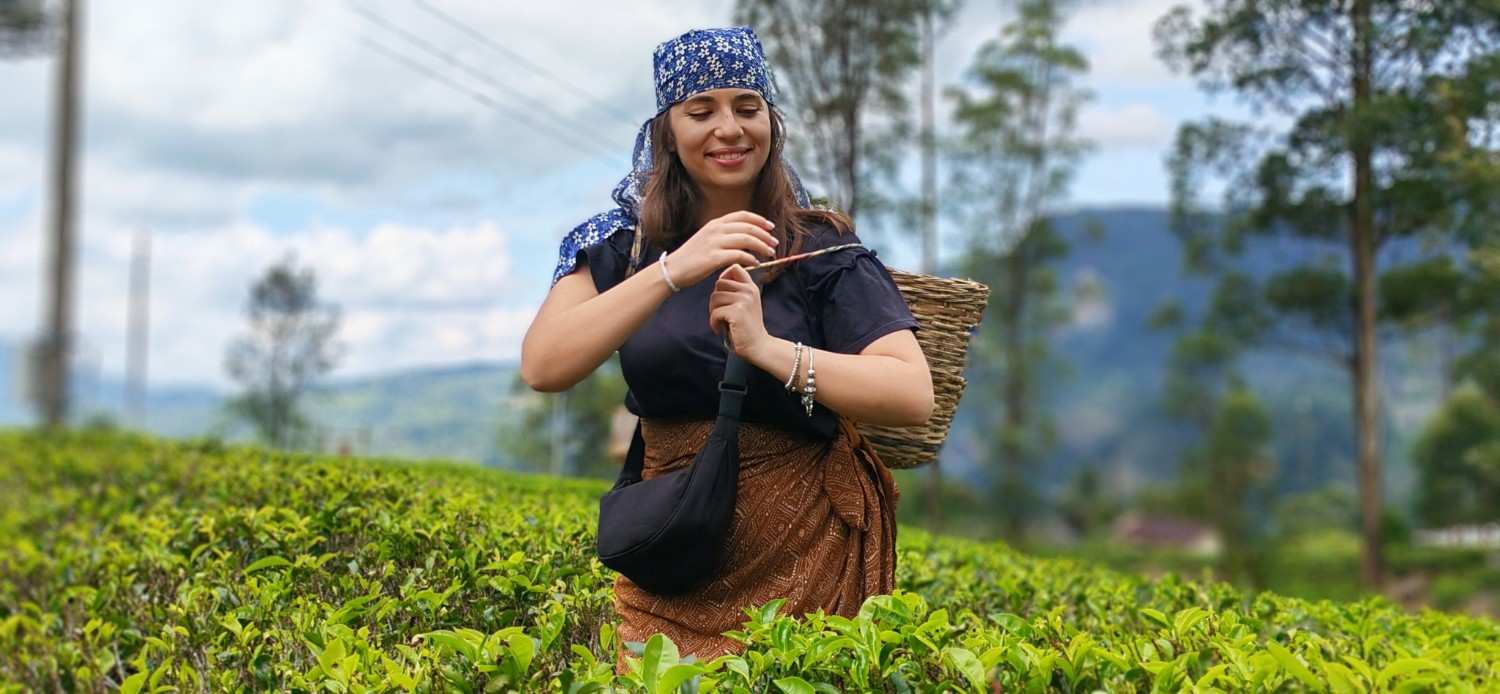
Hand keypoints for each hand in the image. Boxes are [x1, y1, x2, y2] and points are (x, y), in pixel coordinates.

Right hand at [662, 210, 778, 287]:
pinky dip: (751, 259)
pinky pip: (739, 255)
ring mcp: (714, 243)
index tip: (770, 227)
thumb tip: (743, 238)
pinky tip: (755, 264)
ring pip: (747, 239)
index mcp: (715, 223)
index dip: (759, 220)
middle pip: (748, 227)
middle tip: (774, 243)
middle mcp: (716, 230)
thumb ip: (724, 236)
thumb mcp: (707, 239)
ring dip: (762, 246)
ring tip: (769, 253)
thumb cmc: (691, 258)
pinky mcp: (714, 258)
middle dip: (765, 235)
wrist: (673, 270)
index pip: (743, 216)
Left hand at [708, 263, 767, 357]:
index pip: (735, 268)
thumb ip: (736, 290)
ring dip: (714, 312)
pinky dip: (714, 323)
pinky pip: (715, 312)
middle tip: (721, 313)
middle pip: (719, 283)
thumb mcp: (746, 303)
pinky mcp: (737, 312)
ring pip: (715, 298)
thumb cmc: (747, 326)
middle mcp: (749, 291)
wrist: (757, 345)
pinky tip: (721, 329)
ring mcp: (744, 300)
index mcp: (751, 287)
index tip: (723, 292)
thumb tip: (719, 281)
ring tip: (722, 322)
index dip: (723, 276)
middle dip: (715, 299)